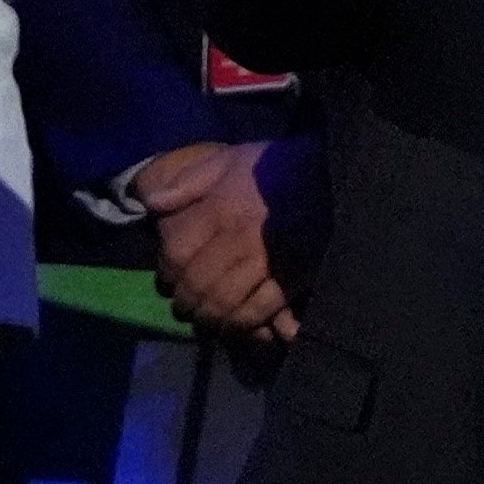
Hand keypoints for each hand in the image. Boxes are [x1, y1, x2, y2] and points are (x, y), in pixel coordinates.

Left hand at [136, 142, 297, 343]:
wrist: (333, 176)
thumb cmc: (278, 167)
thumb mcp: (229, 159)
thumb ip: (189, 181)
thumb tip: (150, 204)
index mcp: (221, 210)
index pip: (179, 253)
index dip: (168, 270)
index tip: (167, 277)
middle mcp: (239, 240)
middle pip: (199, 283)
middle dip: (186, 299)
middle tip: (184, 305)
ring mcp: (267, 262)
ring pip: (225, 301)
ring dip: (209, 315)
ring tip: (206, 317)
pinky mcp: (293, 277)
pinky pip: (260, 310)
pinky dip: (242, 322)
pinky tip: (236, 323)